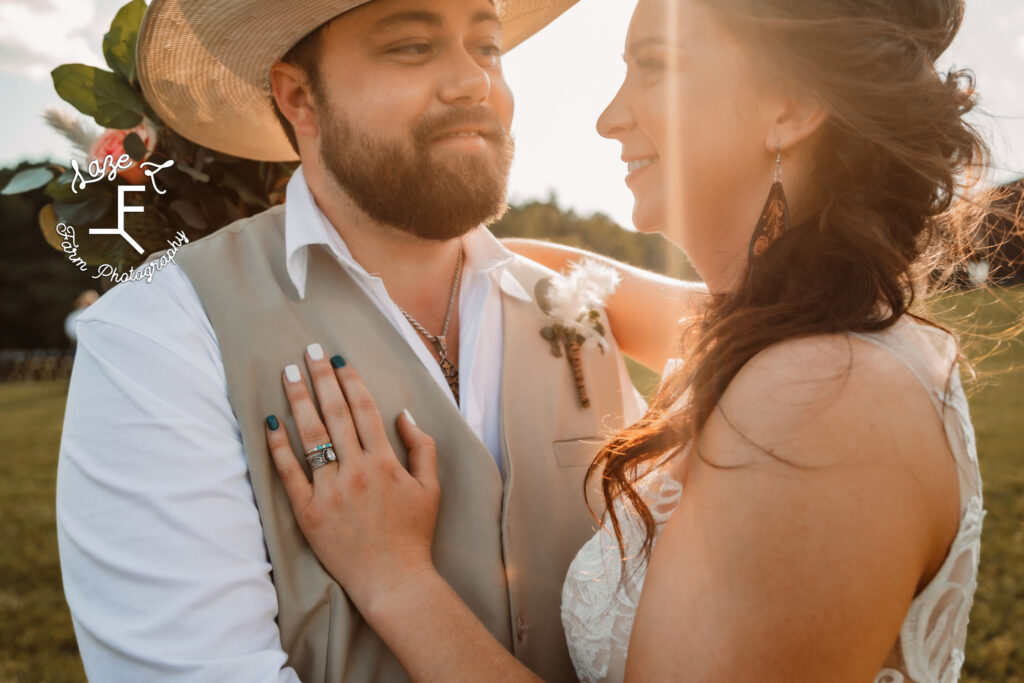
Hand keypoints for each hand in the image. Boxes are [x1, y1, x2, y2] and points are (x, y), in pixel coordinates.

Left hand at [263, 344, 440, 611]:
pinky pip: (289, 473)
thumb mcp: (431, 487)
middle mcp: (356, 470)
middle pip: (335, 413)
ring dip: (298, 401)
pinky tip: (270, 423)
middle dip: (321, 378)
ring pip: (311, 436)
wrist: (394, 580)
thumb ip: (421, 447)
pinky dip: (279, 447)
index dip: (351, 380)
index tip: (340, 359)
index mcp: (385, 461)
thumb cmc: (414, 535)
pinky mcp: (309, 512)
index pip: (364, 409)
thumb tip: (403, 414)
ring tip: (287, 374)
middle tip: (309, 351)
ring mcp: (330, 491)